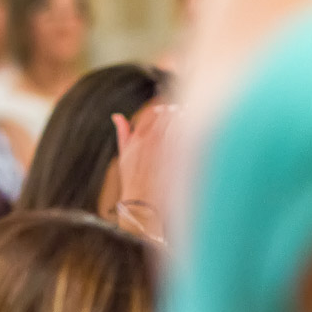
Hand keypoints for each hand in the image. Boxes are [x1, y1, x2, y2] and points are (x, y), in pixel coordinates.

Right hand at [112, 104, 179, 241]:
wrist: (142, 204)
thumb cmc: (132, 181)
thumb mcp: (123, 156)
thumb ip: (122, 133)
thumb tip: (117, 116)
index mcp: (136, 139)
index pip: (150, 113)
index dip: (159, 108)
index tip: (166, 108)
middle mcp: (150, 141)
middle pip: (166, 115)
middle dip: (174, 110)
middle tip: (180, 111)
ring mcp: (165, 149)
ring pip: (178, 124)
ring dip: (184, 118)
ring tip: (188, 118)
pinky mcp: (177, 157)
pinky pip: (187, 137)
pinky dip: (191, 131)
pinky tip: (194, 132)